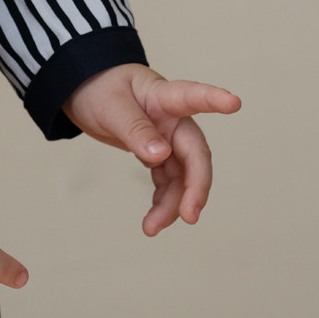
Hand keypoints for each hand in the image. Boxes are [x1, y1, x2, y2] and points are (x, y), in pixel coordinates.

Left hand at [64, 64, 240, 235]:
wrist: (84, 93)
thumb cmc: (99, 89)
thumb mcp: (111, 108)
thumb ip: (136, 131)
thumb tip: (161, 156)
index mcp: (163, 97)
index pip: (192, 96)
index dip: (214, 99)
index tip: (234, 102)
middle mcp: (172, 119)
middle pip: (194, 154)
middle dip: (195, 186)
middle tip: (190, 216)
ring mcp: (168, 138)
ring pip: (181, 175)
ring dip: (173, 203)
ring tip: (152, 228)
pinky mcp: (158, 153)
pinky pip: (167, 181)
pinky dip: (162, 201)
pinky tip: (154, 219)